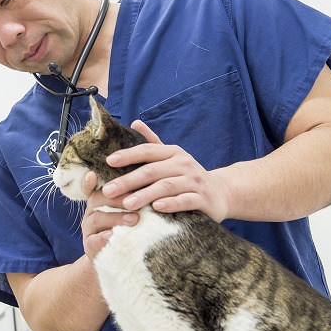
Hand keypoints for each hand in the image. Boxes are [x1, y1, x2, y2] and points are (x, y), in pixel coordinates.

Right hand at [79, 171, 137, 261]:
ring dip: (115, 218)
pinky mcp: (90, 248)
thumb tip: (154, 181)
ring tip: (134, 220)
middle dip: (117, 199)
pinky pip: (94, 241)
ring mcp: (89, 231)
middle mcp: (91, 213)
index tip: (93, 174)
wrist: (120, 262)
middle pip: (97, 199)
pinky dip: (103, 238)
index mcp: (99, 201)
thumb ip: (134, 198)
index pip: (91, 187)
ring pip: (96, 219)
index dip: (89, 181)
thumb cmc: (128, 231)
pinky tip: (114, 236)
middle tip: (135, 201)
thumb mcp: (129, 212)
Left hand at [100, 120, 229, 222]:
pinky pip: (185, 200)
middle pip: (152, 171)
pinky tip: (157, 208)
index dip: (128, 155)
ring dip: (145, 194)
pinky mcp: (204, 198)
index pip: (147, 150)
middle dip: (128, 180)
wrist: (221, 193)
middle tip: (109, 190)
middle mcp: (184, 164)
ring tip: (127, 203)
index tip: (108, 161)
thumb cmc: (187, 176)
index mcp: (173, 153)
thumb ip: (152, 143)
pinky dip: (171, 203)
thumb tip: (134, 123)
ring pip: (166, 186)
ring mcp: (195, 181)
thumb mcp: (171, 157)